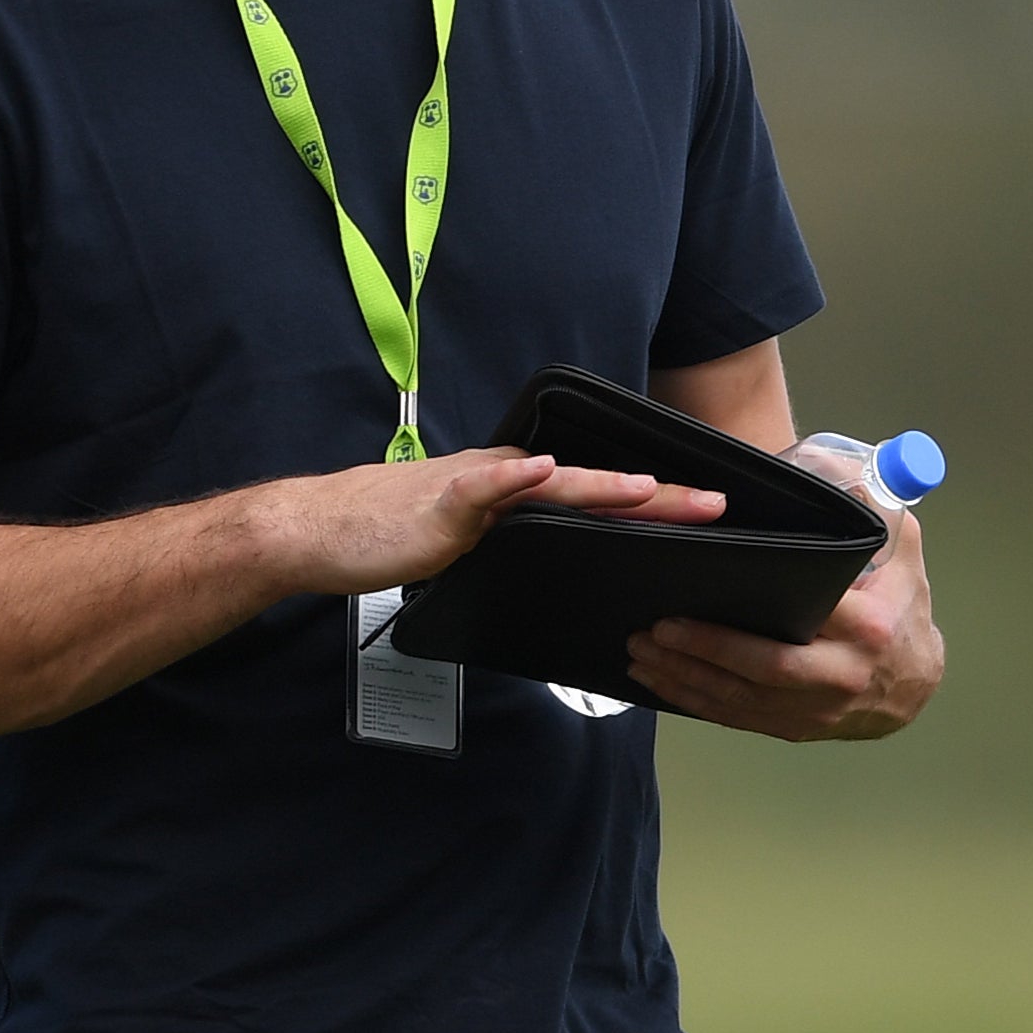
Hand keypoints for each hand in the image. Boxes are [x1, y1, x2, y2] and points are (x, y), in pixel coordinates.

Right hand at [250, 446, 728, 597]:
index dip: (648, 504)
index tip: (701, 512)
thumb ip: (506, 542)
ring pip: (551, 481)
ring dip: (604, 483)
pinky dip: (516, 479)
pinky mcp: (440, 504)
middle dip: (656, 497)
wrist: (317, 531)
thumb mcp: (459, 544)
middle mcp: (501, 480)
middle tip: (714, 504)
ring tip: (654, 487)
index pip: (590, 496)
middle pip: (590, 484)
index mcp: (509, 491)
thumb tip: (556, 561)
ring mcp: (472, 489)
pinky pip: (483, 487)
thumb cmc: (383, 537)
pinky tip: (542, 471)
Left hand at [627, 498, 942, 738]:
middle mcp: (842, 673)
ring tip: (640, 652)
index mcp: (868, 626)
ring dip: (686, 678)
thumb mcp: (902, 555)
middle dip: (705, 648)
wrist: (915, 684)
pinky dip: (694, 702)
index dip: (755, 602)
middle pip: (765, 666)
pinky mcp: (796, 728)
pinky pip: (738, 719)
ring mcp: (818, 708)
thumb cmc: (901, 611)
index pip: (809, 608)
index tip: (705, 585)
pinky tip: (659, 682)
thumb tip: (846, 475)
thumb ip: (877, 512)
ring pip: (742, 700)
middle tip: (656, 628)